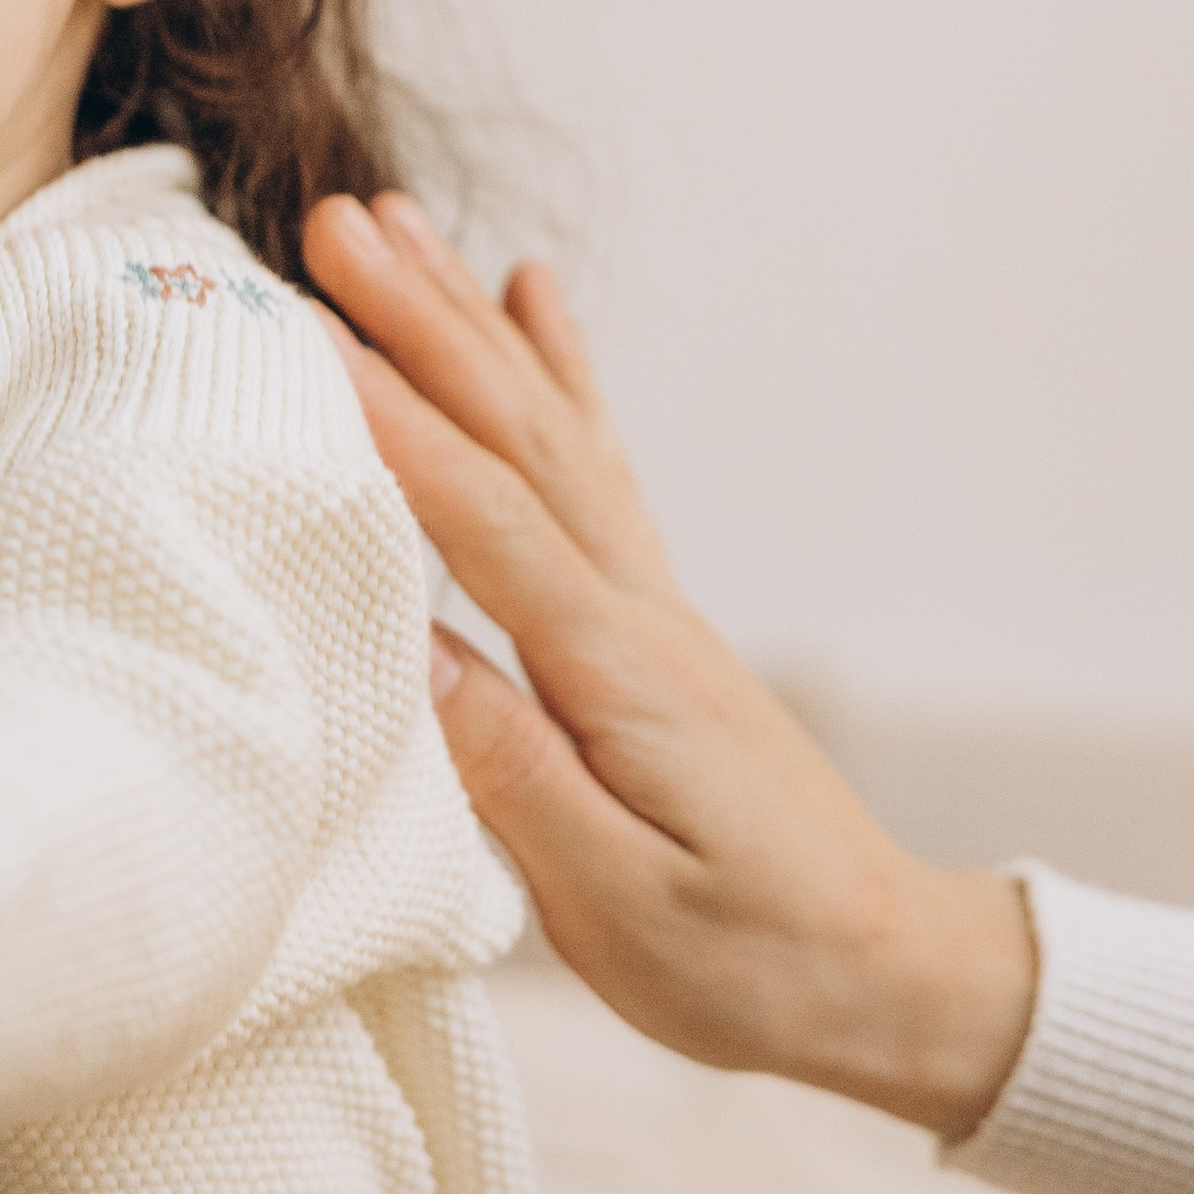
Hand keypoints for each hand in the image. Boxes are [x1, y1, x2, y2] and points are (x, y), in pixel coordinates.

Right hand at [303, 192, 1036, 1142]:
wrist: (891, 973)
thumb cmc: (755, 962)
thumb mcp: (624, 910)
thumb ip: (515, 779)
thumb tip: (411, 654)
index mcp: (617, 674)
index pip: (483, 519)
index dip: (390, 421)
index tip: (303, 328)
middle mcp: (636, 611)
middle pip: (514, 435)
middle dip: (419, 322)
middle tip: (334, 220)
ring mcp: (649, 604)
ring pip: (550, 428)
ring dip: (469, 322)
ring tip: (401, 226)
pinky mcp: (651, 620)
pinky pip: (592, 463)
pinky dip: (558, 371)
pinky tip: (531, 301)